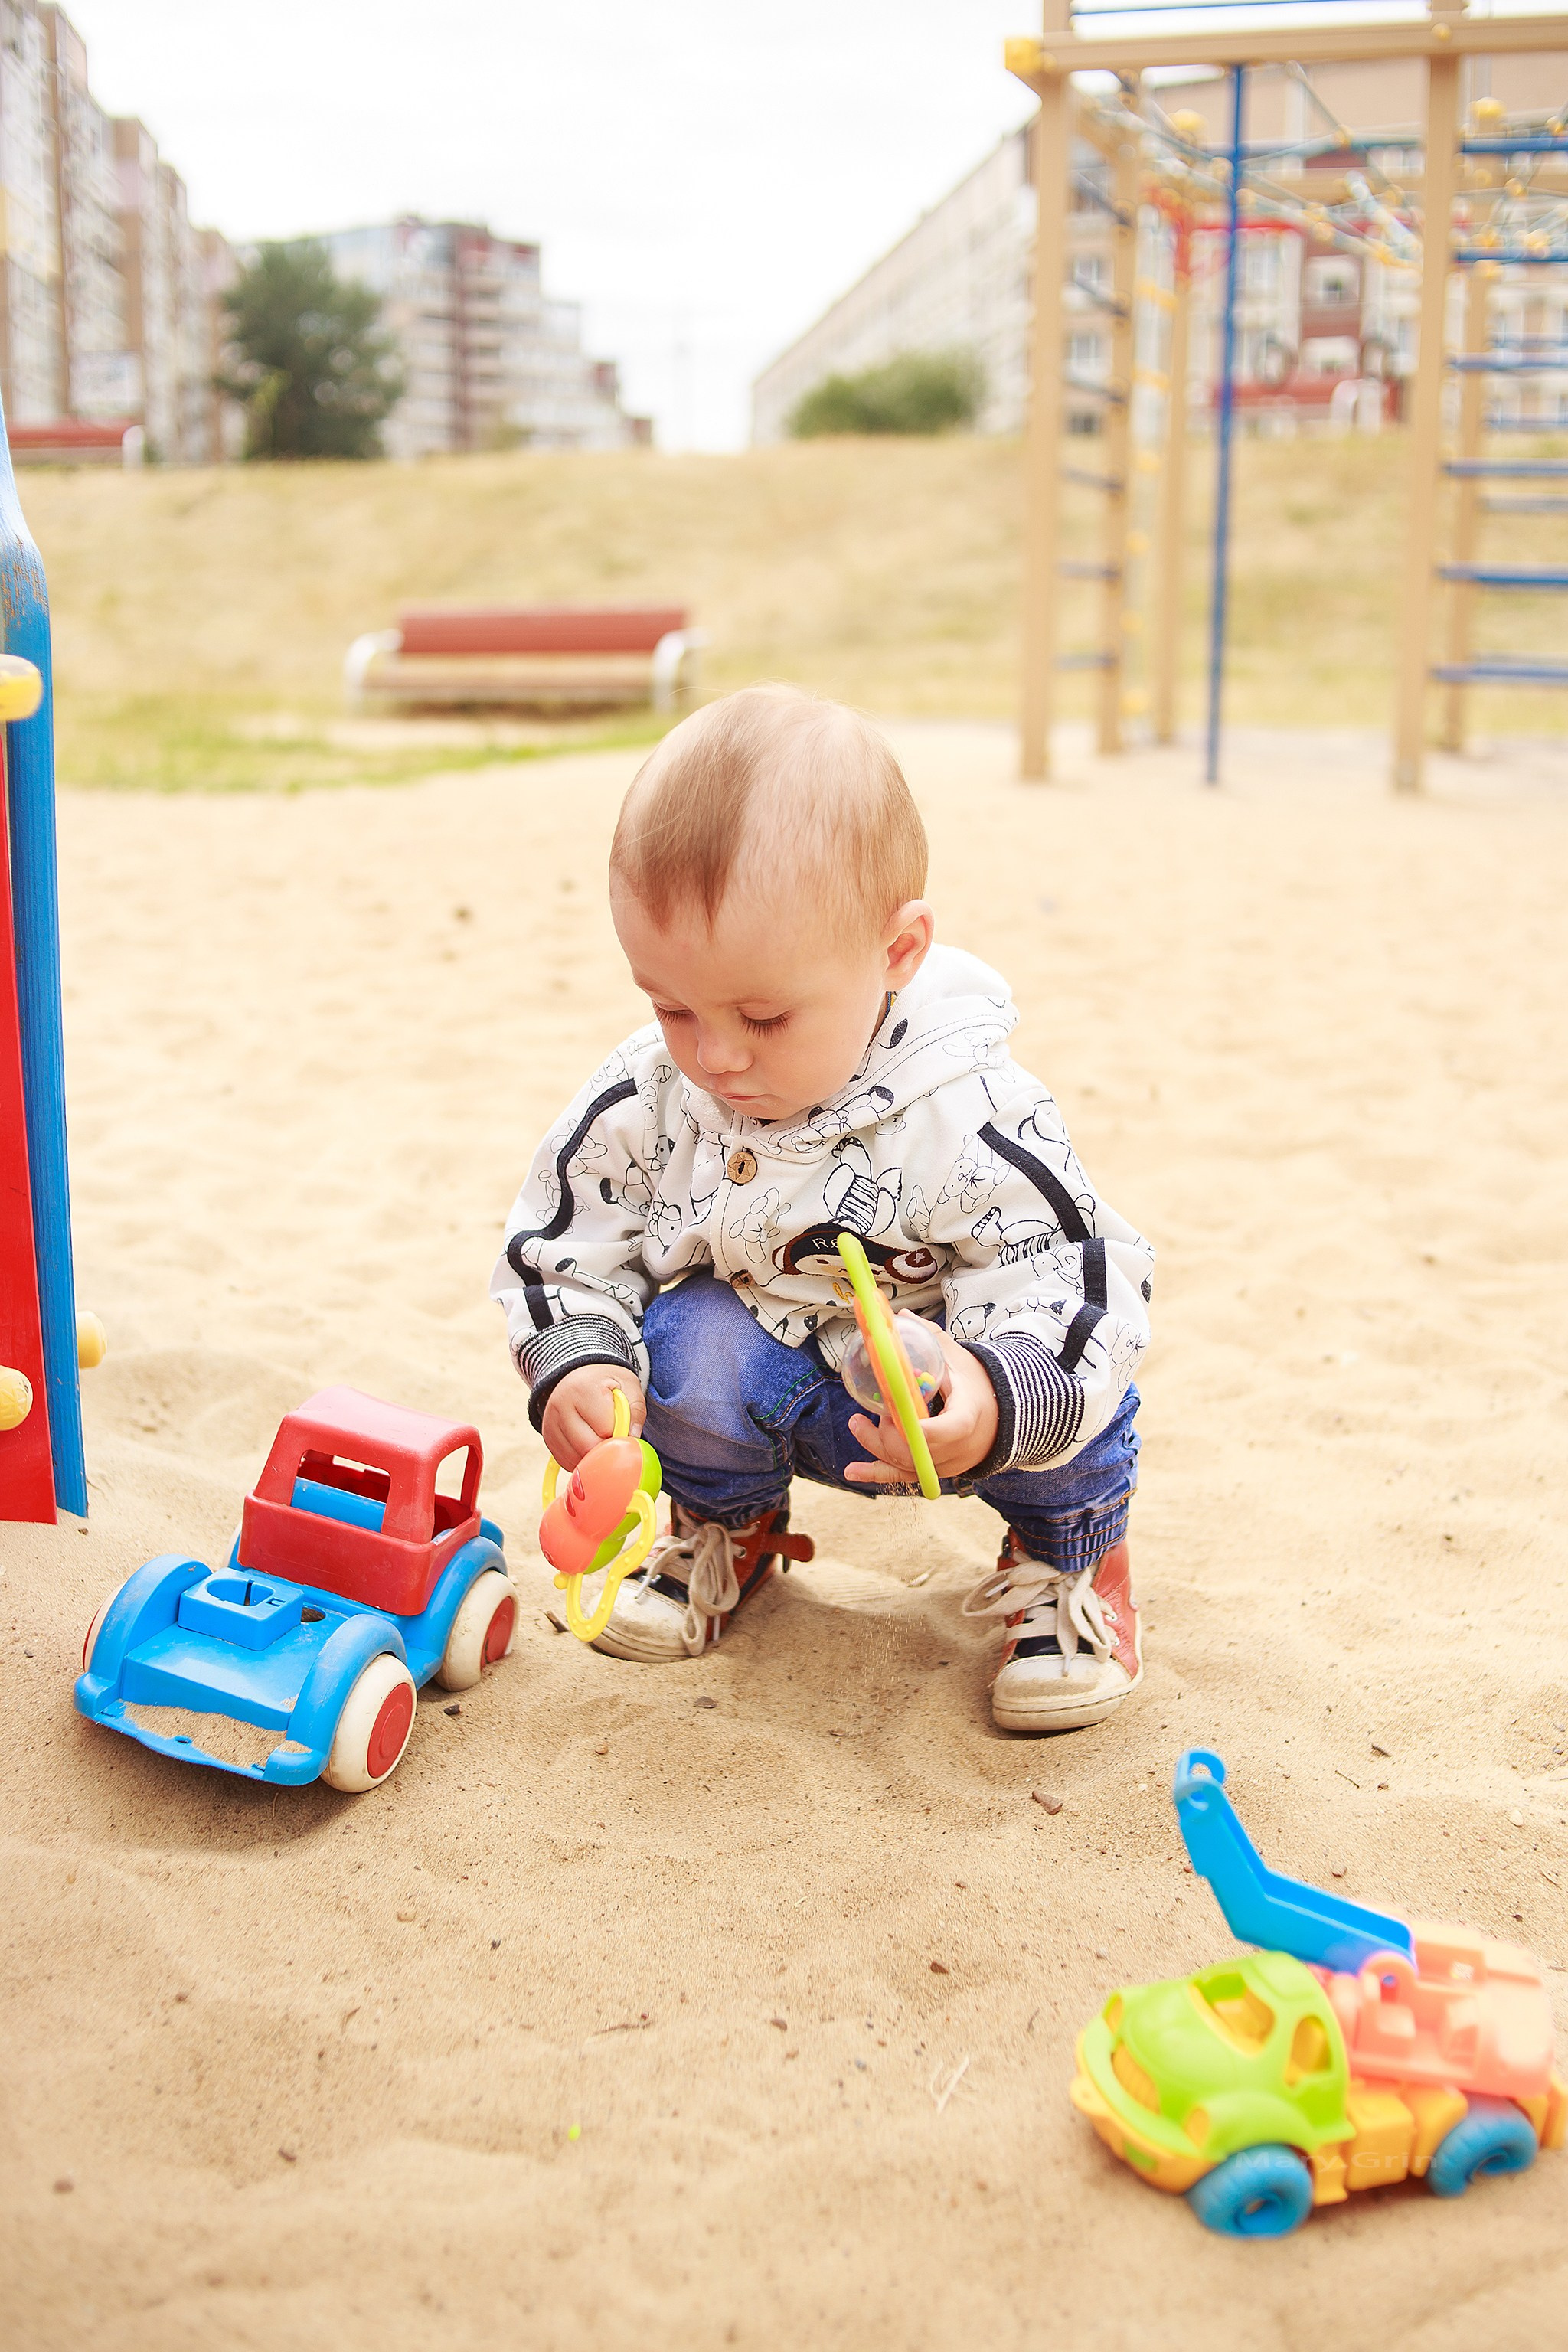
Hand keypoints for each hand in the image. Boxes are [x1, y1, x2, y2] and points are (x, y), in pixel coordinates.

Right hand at [540, 1366, 646, 1472]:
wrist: (579, 1375)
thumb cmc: (606, 1382)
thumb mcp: (629, 1387)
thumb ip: (636, 1412)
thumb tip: (633, 1439)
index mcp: (582, 1389)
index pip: (605, 1428)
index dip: (619, 1431)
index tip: (622, 1423)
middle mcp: (560, 1406)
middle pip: (588, 1446)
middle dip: (606, 1446)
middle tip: (613, 1432)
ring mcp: (550, 1423)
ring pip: (577, 1457)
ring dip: (594, 1455)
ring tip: (600, 1434)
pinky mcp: (548, 1438)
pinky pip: (567, 1461)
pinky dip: (582, 1458)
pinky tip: (589, 1441)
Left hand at [844, 1329, 997, 1489]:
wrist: (999, 1417)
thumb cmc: (976, 1384)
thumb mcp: (958, 1359)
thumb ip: (929, 1340)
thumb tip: (901, 1316)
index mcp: (967, 1418)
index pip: (949, 1430)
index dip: (922, 1428)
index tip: (894, 1414)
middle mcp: (958, 1449)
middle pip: (918, 1450)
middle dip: (888, 1431)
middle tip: (877, 1409)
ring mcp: (946, 1465)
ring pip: (906, 1464)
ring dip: (876, 1444)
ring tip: (858, 1423)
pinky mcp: (934, 1471)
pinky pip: (903, 1478)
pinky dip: (876, 1473)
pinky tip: (852, 1471)